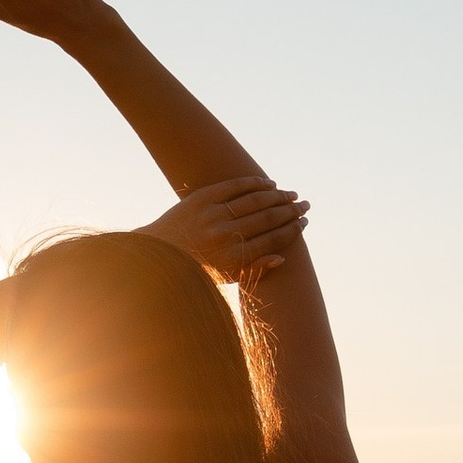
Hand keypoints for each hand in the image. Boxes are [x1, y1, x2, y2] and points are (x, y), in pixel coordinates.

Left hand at [140, 173, 309, 282]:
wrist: (157, 255)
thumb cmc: (196, 270)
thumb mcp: (224, 279)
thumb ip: (253, 270)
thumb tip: (282, 258)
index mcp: (232, 259)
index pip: (272, 240)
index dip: (292, 230)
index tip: (304, 223)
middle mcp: (224, 236)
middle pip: (267, 219)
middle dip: (290, 211)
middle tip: (304, 206)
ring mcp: (212, 215)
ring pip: (254, 201)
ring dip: (277, 196)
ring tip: (291, 194)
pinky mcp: (201, 198)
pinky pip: (234, 186)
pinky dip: (254, 183)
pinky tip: (268, 183)